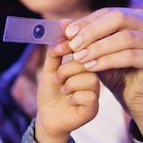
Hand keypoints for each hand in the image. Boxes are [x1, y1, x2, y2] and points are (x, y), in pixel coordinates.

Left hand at [34, 22, 99, 142]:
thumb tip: (62, 25)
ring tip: (62, 90)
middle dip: (67, 69)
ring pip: (90, 79)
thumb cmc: (50, 92)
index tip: (57, 52)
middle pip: (89, 63)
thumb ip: (56, 50)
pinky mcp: (94, 108)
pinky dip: (73, 97)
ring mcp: (95, 93)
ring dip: (70, 83)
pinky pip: (89, 96)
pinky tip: (68, 101)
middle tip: (57, 79)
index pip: (86, 49)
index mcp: (84, 65)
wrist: (46, 117)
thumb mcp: (50, 68)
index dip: (72, 47)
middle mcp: (93, 77)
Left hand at [54, 8, 142, 142]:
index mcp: (135, 16)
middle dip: (92, 31)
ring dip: (98, 47)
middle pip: (118, 18)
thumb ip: (82, 37)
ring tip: (79, 58)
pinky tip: (92, 67)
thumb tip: (62, 22)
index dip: (87, 21)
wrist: (134, 98)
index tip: (67, 33)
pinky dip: (109, 60)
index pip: (108, 12)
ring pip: (125, 38)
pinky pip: (131, 56)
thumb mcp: (95, 52)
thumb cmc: (115, 71)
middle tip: (73, 45)